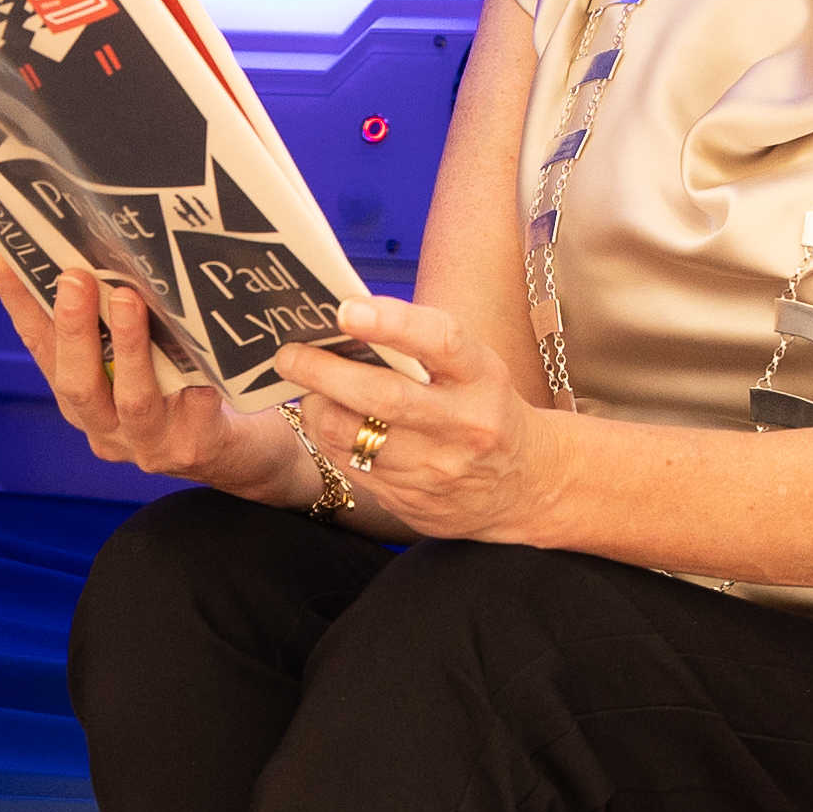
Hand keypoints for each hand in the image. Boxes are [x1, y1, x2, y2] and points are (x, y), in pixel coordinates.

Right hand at [0, 246, 245, 485]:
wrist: (236, 453)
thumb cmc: (181, 390)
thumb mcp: (138, 356)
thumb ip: (113, 322)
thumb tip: (95, 248)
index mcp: (80, 397)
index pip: (39, 345)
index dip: (16, 300)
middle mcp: (104, 425)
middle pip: (75, 382)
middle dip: (73, 328)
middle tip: (74, 278)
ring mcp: (147, 442)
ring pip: (131, 399)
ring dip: (128, 347)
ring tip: (128, 300)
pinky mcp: (193, 448)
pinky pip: (196, 407)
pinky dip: (197, 377)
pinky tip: (203, 342)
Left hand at [269, 293, 559, 543]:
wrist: (523, 485)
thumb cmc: (484, 406)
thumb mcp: (473, 368)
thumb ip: (421, 345)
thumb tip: (343, 319)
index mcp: (482, 378)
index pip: (440, 342)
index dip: (392, 323)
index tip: (346, 309)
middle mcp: (464, 425)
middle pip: (381, 397)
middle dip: (323, 372)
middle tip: (289, 355)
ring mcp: (437, 470)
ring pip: (351, 436)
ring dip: (315, 407)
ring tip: (305, 388)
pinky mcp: (411, 501)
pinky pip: (349, 465)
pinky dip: (327, 437)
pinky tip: (325, 419)